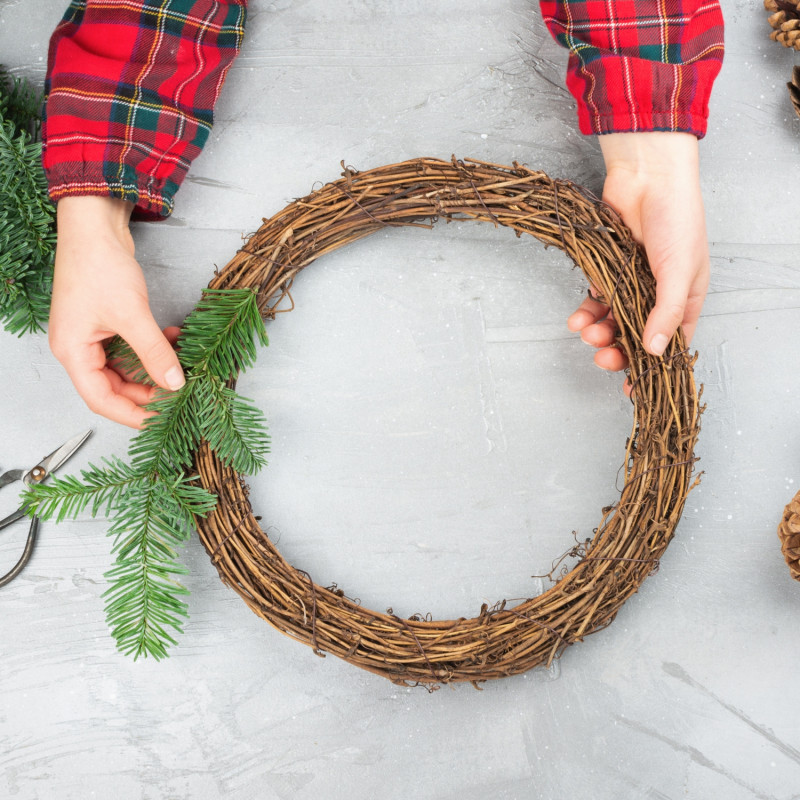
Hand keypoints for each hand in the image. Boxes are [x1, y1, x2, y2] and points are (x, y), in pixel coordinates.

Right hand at [49, 196, 184, 428]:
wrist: (95, 225)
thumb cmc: (100, 266)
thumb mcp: (132, 315)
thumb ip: (154, 352)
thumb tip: (175, 383)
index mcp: (73, 352)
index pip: (101, 399)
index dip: (132, 414)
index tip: (161, 422)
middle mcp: (80, 348)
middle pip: (115, 386)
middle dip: (149, 391)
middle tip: (180, 394)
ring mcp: (94, 335)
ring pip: (127, 367)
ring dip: (155, 367)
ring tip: (182, 366)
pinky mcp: (109, 322)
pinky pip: (132, 347)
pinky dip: (153, 348)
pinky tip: (175, 340)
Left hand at [568, 132, 709, 375]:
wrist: (648, 176)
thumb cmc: (676, 219)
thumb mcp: (679, 272)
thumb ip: (666, 312)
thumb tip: (654, 351)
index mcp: (686, 299)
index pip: (670, 344)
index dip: (652, 370)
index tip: (633, 390)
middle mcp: (658, 295)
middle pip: (636, 337)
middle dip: (618, 351)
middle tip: (602, 357)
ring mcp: (632, 282)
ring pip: (612, 320)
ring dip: (599, 332)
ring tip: (586, 332)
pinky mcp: (608, 269)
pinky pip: (596, 299)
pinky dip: (586, 311)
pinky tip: (578, 317)